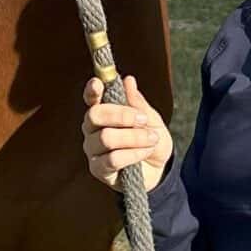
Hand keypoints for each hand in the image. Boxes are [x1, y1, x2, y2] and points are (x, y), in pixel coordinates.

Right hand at [81, 72, 171, 193]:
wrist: (159, 169)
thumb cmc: (151, 140)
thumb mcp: (151, 119)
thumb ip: (138, 103)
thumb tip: (128, 80)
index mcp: (103, 113)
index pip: (92, 99)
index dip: (92, 91)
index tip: (98, 83)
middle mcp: (92, 130)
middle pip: (94, 115)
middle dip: (121, 115)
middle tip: (143, 119)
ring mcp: (93, 150)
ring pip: (106, 138)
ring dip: (134, 137)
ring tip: (152, 139)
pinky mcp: (99, 170)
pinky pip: (113, 159)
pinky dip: (134, 153)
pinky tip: (146, 152)